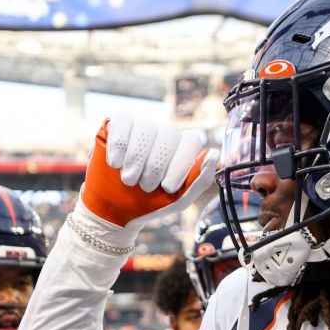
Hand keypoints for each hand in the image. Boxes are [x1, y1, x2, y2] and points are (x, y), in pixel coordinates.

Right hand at [79, 112, 216, 230]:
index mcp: (182, 147)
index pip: (191, 139)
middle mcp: (164, 132)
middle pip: (168, 132)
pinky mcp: (117, 124)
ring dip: (136, 157)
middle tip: (144, 187)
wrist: (115, 210)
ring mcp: (141, 126)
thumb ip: (199, 178)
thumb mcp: (179, 199)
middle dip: (155, 165)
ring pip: (145, 126)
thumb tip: (214, 153)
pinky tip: (116, 163)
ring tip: (128, 178)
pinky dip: (119, 143)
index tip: (167, 187)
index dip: (180, 164)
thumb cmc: (151, 204)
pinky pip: (122, 120)